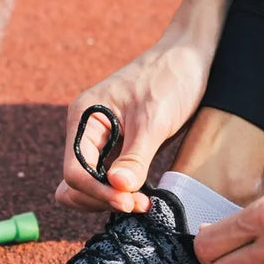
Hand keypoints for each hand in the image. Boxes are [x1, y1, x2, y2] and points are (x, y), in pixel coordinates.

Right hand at [56, 37, 213, 212]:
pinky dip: (122, 192)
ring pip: (92, 184)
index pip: (74, 171)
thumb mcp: (154, 119)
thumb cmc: (170, 78)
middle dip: (102, 198)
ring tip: (144, 201)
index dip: (97, 193)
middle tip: (138, 204)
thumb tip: (117, 188)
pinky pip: (110, 179)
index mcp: (84, 118)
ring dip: (112, 198)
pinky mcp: (121, 148)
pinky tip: (144, 193)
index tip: (128, 202)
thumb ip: (135, 156)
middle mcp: (87, 131)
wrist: (189, 58)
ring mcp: (103, 141)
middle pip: (76, 183)